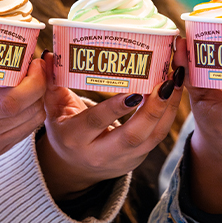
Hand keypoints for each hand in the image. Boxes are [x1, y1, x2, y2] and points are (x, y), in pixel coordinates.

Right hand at [0, 21, 47, 181]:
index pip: (10, 101)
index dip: (33, 81)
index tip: (33, 59)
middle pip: (28, 111)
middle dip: (42, 85)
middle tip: (37, 62)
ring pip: (31, 124)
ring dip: (40, 99)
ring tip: (35, 76)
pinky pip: (23, 133)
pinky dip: (32, 113)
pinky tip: (27, 95)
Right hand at [37, 51, 184, 200]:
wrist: (75, 166)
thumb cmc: (64, 127)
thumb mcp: (52, 109)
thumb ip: (51, 82)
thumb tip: (46, 56)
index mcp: (74, 138)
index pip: (97, 122)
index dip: (116, 108)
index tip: (135, 90)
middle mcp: (99, 153)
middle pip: (132, 136)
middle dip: (153, 108)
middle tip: (165, 81)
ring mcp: (122, 159)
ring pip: (152, 138)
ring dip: (168, 109)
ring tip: (175, 80)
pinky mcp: (138, 159)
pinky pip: (158, 137)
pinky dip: (170, 114)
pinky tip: (175, 91)